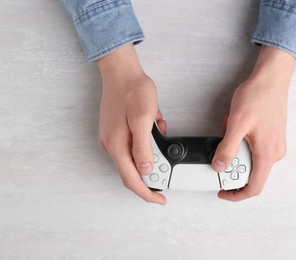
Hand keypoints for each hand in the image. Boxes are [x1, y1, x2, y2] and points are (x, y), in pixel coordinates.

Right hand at [97, 45, 166, 204]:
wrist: (122, 72)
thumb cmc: (132, 91)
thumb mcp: (143, 119)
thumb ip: (143, 147)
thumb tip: (146, 170)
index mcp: (117, 145)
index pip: (131, 179)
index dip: (146, 193)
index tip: (159, 199)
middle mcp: (111, 145)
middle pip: (132, 172)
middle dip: (151, 173)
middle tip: (167, 169)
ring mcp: (113, 138)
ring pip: (134, 157)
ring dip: (151, 152)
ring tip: (161, 132)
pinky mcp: (117, 131)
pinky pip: (134, 144)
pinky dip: (148, 141)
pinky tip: (156, 126)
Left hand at [212, 46, 295, 201]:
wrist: (271, 78)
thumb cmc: (258, 96)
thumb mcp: (237, 123)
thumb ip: (227, 148)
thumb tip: (219, 167)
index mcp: (268, 154)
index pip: (254, 187)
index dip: (237, 194)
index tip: (223, 192)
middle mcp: (275, 153)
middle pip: (251, 173)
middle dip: (232, 163)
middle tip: (221, 146)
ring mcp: (275, 145)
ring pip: (251, 159)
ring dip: (236, 149)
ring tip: (229, 128)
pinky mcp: (272, 137)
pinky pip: (254, 148)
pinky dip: (241, 141)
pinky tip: (236, 125)